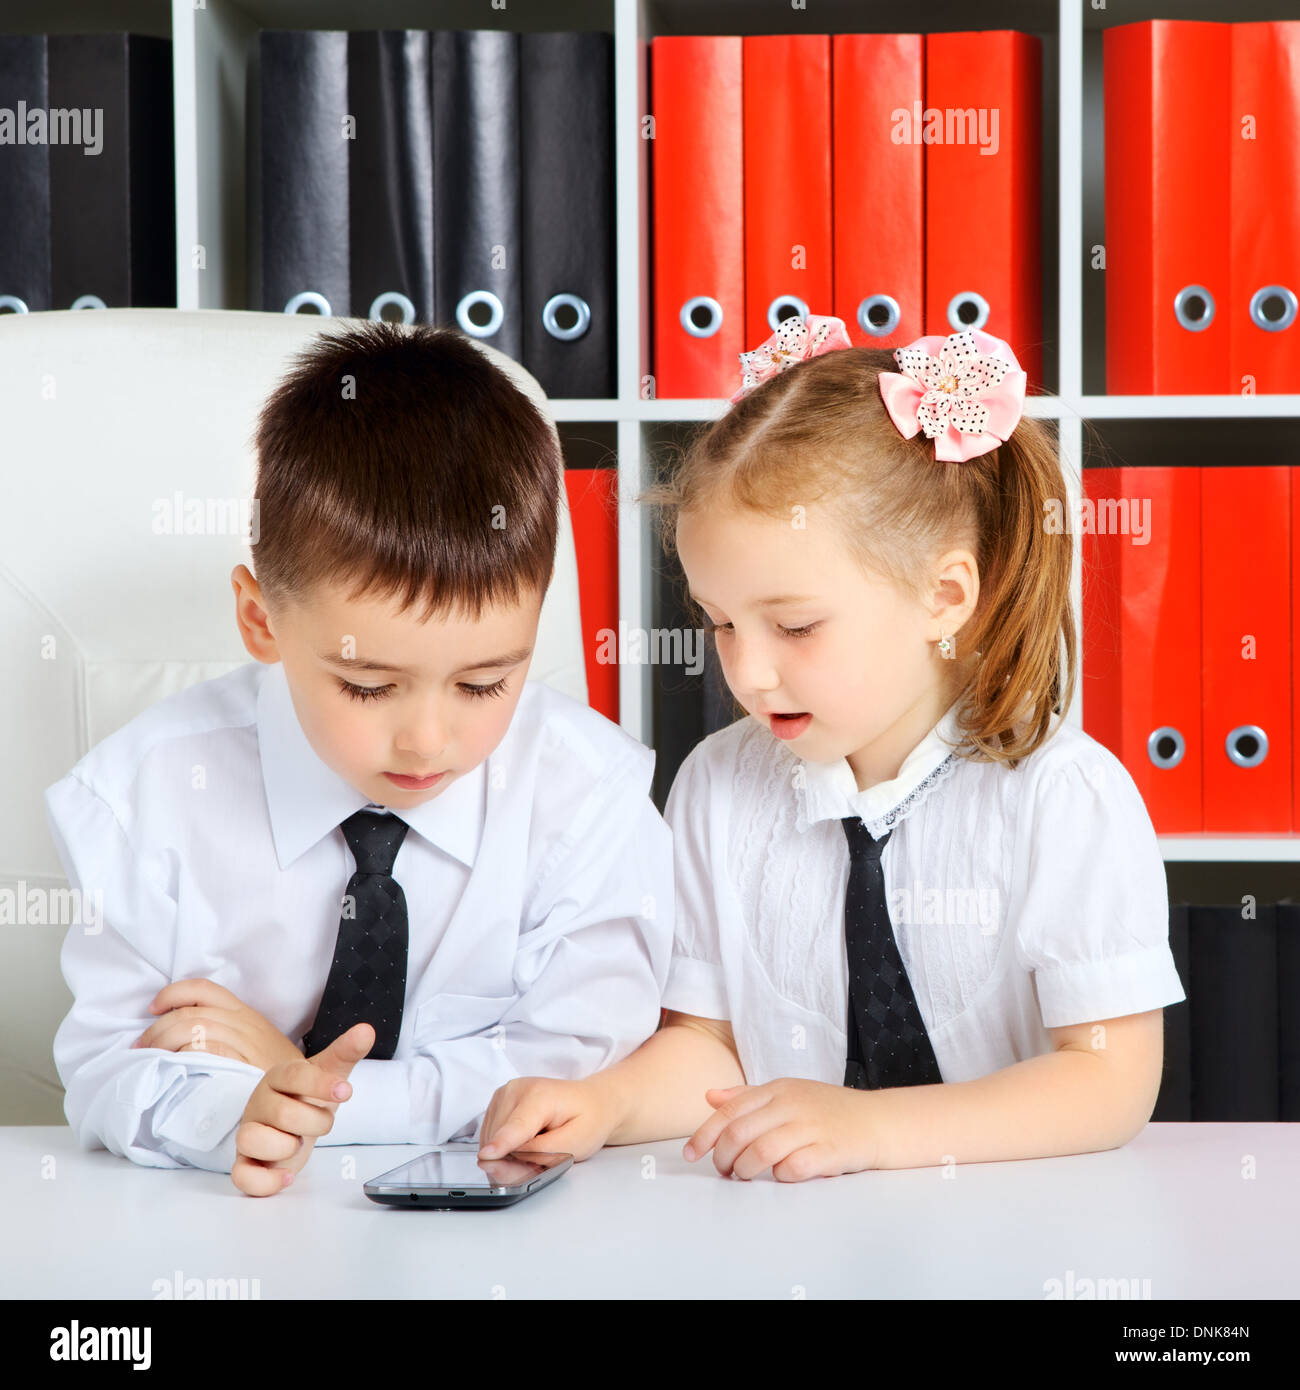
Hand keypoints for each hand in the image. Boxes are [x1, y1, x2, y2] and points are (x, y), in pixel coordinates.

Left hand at [132, 979, 302, 1071]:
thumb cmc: (282, 1076)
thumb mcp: (260, 1046)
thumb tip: (185, 1035)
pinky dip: (181, 1056)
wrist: (312, 1095)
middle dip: (157, 1029)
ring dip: (162, 1043)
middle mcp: (243, 1024)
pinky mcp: (239, 1064)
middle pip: (189, 1012)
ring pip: (191, 1028)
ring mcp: (242, 1043)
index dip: (174, 993)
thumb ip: (232, 1035)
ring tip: (149, 1060)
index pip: (204, 989)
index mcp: (246, 1015)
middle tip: (142, 1047)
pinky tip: (172, 1068)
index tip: (154, 1007)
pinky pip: (202, 1050)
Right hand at [231, 1022, 373, 1196]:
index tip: (346, 1091)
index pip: (295, 1075)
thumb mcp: (329, 1073)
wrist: (291, 1122)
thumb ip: (345, 1052)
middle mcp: (258, 1104)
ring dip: (285, 1147)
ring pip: (251, 1140)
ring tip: (298, 1143)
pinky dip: (266, 1182)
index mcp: (278, 1078)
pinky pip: (242, 1177)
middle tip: (321, 1121)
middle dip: (314, 1122)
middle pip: (283, 1113)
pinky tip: (287, 1176)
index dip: (322, 1084)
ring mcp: (248, 1133)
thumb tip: (367, 1031)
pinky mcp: (246, 1163)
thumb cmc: (308, 1096)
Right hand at [478, 1073, 624, 1161]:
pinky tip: (525, 1137)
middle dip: (511, 1154)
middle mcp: (518, 1089)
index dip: (502, 1144)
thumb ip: (541, 1152)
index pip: (517, 1126)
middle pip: (499, 1136)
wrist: (591, 1101)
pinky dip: (503, 1141)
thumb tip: (509, 1157)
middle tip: (540, 1154)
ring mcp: (505, 1092)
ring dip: (506, 1148)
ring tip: (536, 1140)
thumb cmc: (587, 1120)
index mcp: (541, 1096)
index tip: (486, 1156)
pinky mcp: (499, 1100)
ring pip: (490, 1135)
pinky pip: (490, 1132)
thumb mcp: (574, 1143)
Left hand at [683, 1078, 881, 1181]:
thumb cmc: (828, 1110)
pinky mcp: (829, 1151)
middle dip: (722, 1156)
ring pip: (761, 1151)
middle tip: (722, 1170)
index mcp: (778, 1089)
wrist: (878, 1120)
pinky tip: (780, 1176)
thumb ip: (747, 1096)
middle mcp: (792, 1104)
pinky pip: (793, 1168)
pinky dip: (779, 1176)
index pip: (731, 1110)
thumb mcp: (787, 1093)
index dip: (705, 1134)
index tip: (690, 1153)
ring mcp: (811, 1127)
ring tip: (744, 1176)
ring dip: (745, 1169)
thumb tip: (710, 1096)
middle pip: (740, 1132)